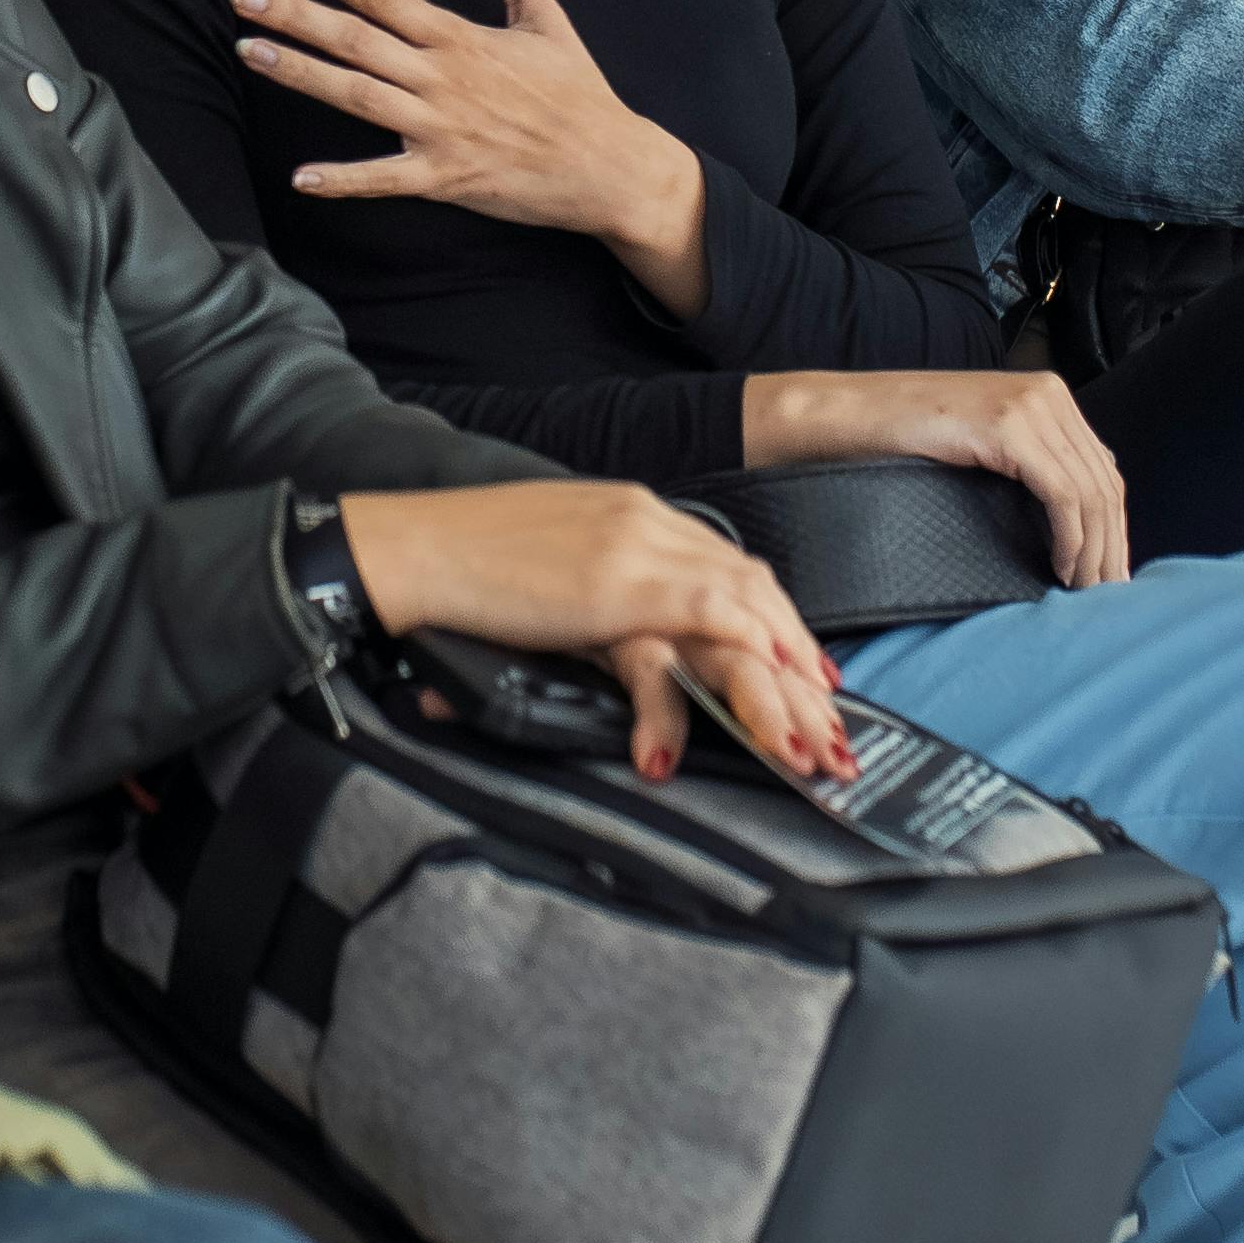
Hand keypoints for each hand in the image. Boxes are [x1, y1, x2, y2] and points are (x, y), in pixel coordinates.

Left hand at [231, 0, 714, 315]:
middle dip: (293, 14)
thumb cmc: (578, 94)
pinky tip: (300, 178)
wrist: (611, 167)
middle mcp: (443, 78)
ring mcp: (441, 128)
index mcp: (459, 37)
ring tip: (249, 51)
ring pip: (356, 95)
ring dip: (300, 73)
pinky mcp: (446, 177)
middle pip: (354, 37)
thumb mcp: (546, 18)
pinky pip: (384, 178)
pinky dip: (343, 180)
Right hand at [335, 480, 846, 784]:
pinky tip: (767, 697)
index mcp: (632, 512)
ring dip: (786, 672)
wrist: (412, 544)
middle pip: (751, 586)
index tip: (803, 668)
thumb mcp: (551, 566)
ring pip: (744, 605)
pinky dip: (746, 658)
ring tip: (810, 730)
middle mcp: (648, 520)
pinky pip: (706, 618)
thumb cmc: (463, 563)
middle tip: (831, 714)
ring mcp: (636, 546)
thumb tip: (626, 629)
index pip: (728, 564)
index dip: (775, 620)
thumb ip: (599, 585)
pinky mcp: (616, 582)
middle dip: (799, 654)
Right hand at [745, 370, 1129, 588]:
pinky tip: (1062, 566)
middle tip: (1109, 596)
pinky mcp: (1009, 427)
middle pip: (1105, 482)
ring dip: (1095, 550)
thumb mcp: (979, 446)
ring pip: (1090, 492)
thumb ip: (1026, 464)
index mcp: (1047, 395)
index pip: (1101, 469)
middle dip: (1112, 545)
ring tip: (1087, 592)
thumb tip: (1070, 523)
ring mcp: (1031, 406)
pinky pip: (1062, 493)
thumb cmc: (901, 440)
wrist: (847, 416)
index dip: (1114, 527)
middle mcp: (1049, 393)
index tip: (1109, 573)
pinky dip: (1070, 536)